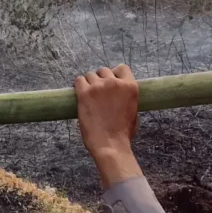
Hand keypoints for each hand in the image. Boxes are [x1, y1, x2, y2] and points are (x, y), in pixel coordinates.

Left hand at [74, 64, 142, 187]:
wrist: (110, 144)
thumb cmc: (123, 133)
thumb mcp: (133, 110)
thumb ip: (126, 97)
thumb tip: (119, 93)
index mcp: (130, 86)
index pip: (122, 68)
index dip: (115, 74)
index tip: (111, 81)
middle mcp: (115, 82)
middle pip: (104, 70)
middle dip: (100, 79)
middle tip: (98, 93)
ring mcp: (99, 86)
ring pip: (90, 75)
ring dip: (89, 83)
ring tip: (89, 96)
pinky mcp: (85, 93)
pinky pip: (78, 80)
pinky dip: (79, 86)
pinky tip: (80, 95)